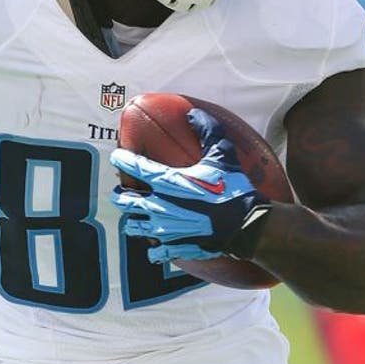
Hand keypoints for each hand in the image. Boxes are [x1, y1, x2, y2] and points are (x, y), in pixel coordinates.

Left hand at [109, 108, 272, 263]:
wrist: (247, 225)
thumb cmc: (233, 189)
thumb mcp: (222, 154)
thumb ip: (206, 130)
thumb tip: (192, 112)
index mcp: (167, 182)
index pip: (134, 167)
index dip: (122, 159)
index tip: (118, 156)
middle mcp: (160, 206)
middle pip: (124, 200)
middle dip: (120, 194)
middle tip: (123, 191)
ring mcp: (166, 229)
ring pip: (134, 226)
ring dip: (133, 220)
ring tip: (135, 216)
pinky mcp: (175, 247)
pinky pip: (155, 251)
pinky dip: (154, 247)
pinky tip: (156, 244)